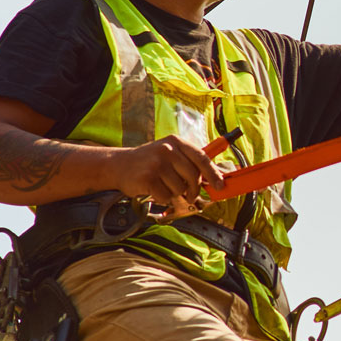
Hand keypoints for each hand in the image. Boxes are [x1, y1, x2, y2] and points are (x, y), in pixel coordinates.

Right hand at [109, 136, 227, 214]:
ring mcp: (157, 164)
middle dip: (193, 190)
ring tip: (162, 184)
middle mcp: (167, 150)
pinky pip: (166, 196)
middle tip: (189, 195)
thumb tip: (214, 178)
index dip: (214, 174)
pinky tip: (153, 189)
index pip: (202, 158)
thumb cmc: (149, 161)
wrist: (120, 165)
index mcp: (176, 142)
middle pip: (193, 177)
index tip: (220, 185)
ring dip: (173, 192)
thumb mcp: (170, 153)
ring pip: (180, 189)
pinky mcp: (148, 178)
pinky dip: (162, 197)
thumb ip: (190, 162)